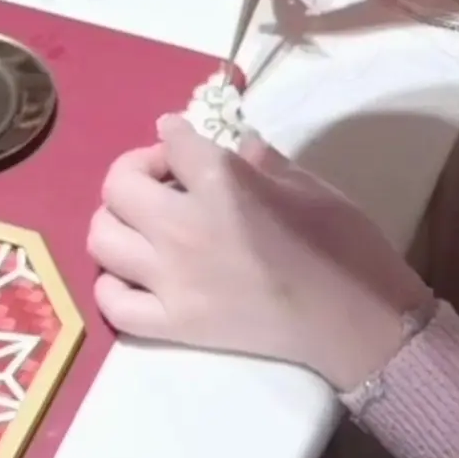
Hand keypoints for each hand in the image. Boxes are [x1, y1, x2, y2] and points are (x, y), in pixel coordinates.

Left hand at [89, 115, 429, 394]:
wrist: (356, 323)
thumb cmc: (343, 245)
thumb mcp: (308, 185)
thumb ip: (259, 161)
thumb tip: (232, 146)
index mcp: (222, 184)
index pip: (172, 139)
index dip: (176, 133)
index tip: (183, 139)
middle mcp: (183, 228)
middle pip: (119, 186)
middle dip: (136, 171)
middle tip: (164, 180)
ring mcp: (172, 280)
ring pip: (103, 239)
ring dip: (117, 221)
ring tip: (144, 224)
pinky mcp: (174, 324)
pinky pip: (114, 303)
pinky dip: (113, 284)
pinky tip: (135, 273)